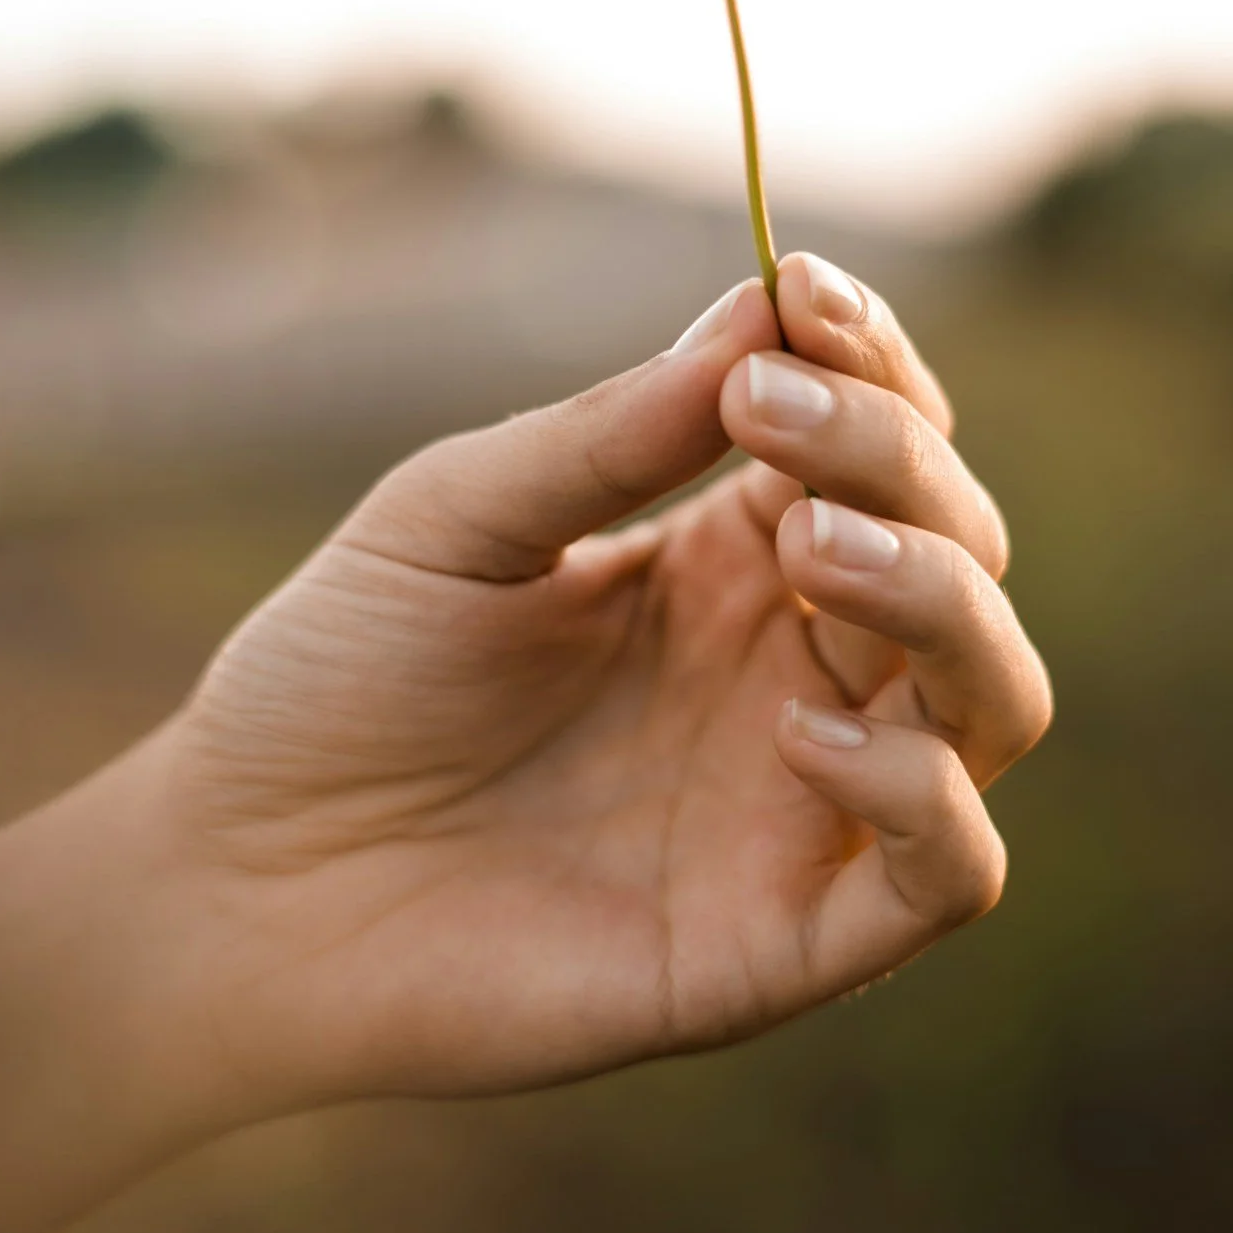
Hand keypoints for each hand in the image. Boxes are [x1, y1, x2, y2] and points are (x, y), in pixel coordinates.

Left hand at [165, 253, 1051, 1117]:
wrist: (239, 883)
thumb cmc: (337, 684)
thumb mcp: (457, 519)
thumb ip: (613, 433)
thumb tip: (764, 309)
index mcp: (727, 563)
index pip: (884, 444)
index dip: (872, 360)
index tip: (796, 289)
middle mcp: (793, 672)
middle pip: (960, 547)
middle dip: (897, 458)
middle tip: (768, 417)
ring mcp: (800, 807)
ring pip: (993, 698)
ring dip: (941, 598)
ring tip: (811, 540)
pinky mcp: (783, 944)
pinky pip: (948, 875)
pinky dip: (923, 793)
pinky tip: (799, 729)